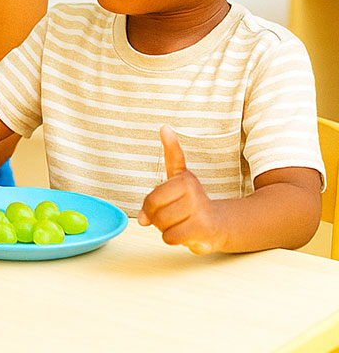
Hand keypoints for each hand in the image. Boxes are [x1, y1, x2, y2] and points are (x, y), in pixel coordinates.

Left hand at [137, 125, 226, 254]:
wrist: (219, 224)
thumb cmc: (192, 201)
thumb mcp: (178, 176)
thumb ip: (170, 156)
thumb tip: (165, 129)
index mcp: (183, 179)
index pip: (152, 198)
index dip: (149, 208)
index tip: (157, 207)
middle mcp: (192, 191)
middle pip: (156, 213)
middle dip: (159, 220)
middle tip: (171, 217)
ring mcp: (198, 209)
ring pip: (163, 226)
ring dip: (167, 231)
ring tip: (180, 224)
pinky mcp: (203, 228)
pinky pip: (172, 237)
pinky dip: (174, 239)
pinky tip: (185, 234)